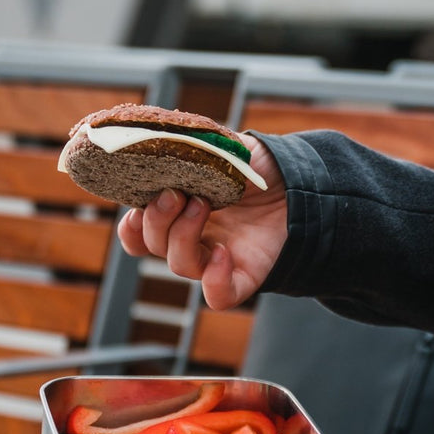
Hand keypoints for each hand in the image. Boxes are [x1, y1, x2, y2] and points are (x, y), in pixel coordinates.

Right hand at [116, 136, 286, 308]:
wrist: (302, 177)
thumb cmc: (260, 164)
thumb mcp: (223, 146)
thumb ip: (191, 144)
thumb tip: (157, 137)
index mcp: (181, 211)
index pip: (139, 233)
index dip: (131, 226)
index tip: (137, 204)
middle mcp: (195, 237)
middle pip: (154, 246)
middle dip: (156, 221)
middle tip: (174, 194)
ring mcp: (218, 257)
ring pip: (181, 265)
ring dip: (183, 236)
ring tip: (203, 205)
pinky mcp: (245, 274)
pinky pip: (220, 296)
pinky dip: (215, 280)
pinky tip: (224, 253)